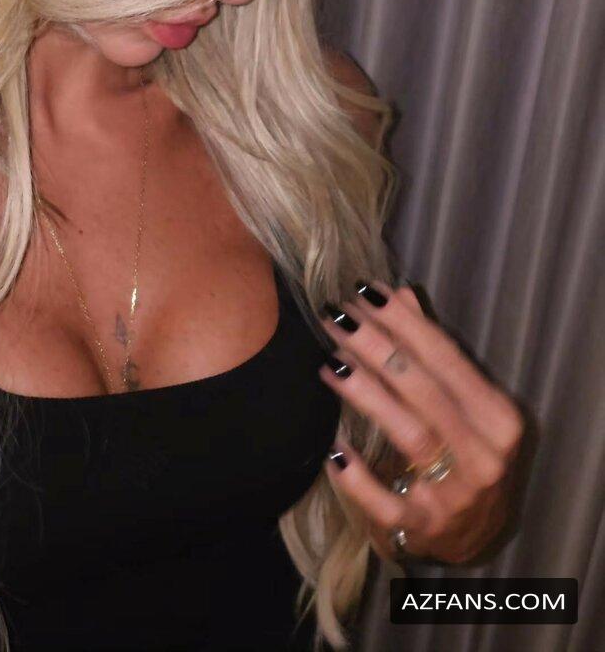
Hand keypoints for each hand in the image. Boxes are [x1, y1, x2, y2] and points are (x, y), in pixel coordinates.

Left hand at [317, 281, 523, 564]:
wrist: (469, 538)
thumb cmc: (461, 455)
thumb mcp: (460, 405)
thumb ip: (431, 351)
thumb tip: (400, 294)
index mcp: (498, 418)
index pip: (447, 358)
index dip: (403, 322)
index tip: (363, 291)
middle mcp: (485, 456)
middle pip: (424, 390)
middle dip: (377, 346)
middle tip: (336, 316)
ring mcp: (456, 497)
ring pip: (409, 434)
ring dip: (366, 394)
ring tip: (330, 361)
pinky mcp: (423, 529)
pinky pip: (386, 502)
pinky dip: (358, 478)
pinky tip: (333, 449)